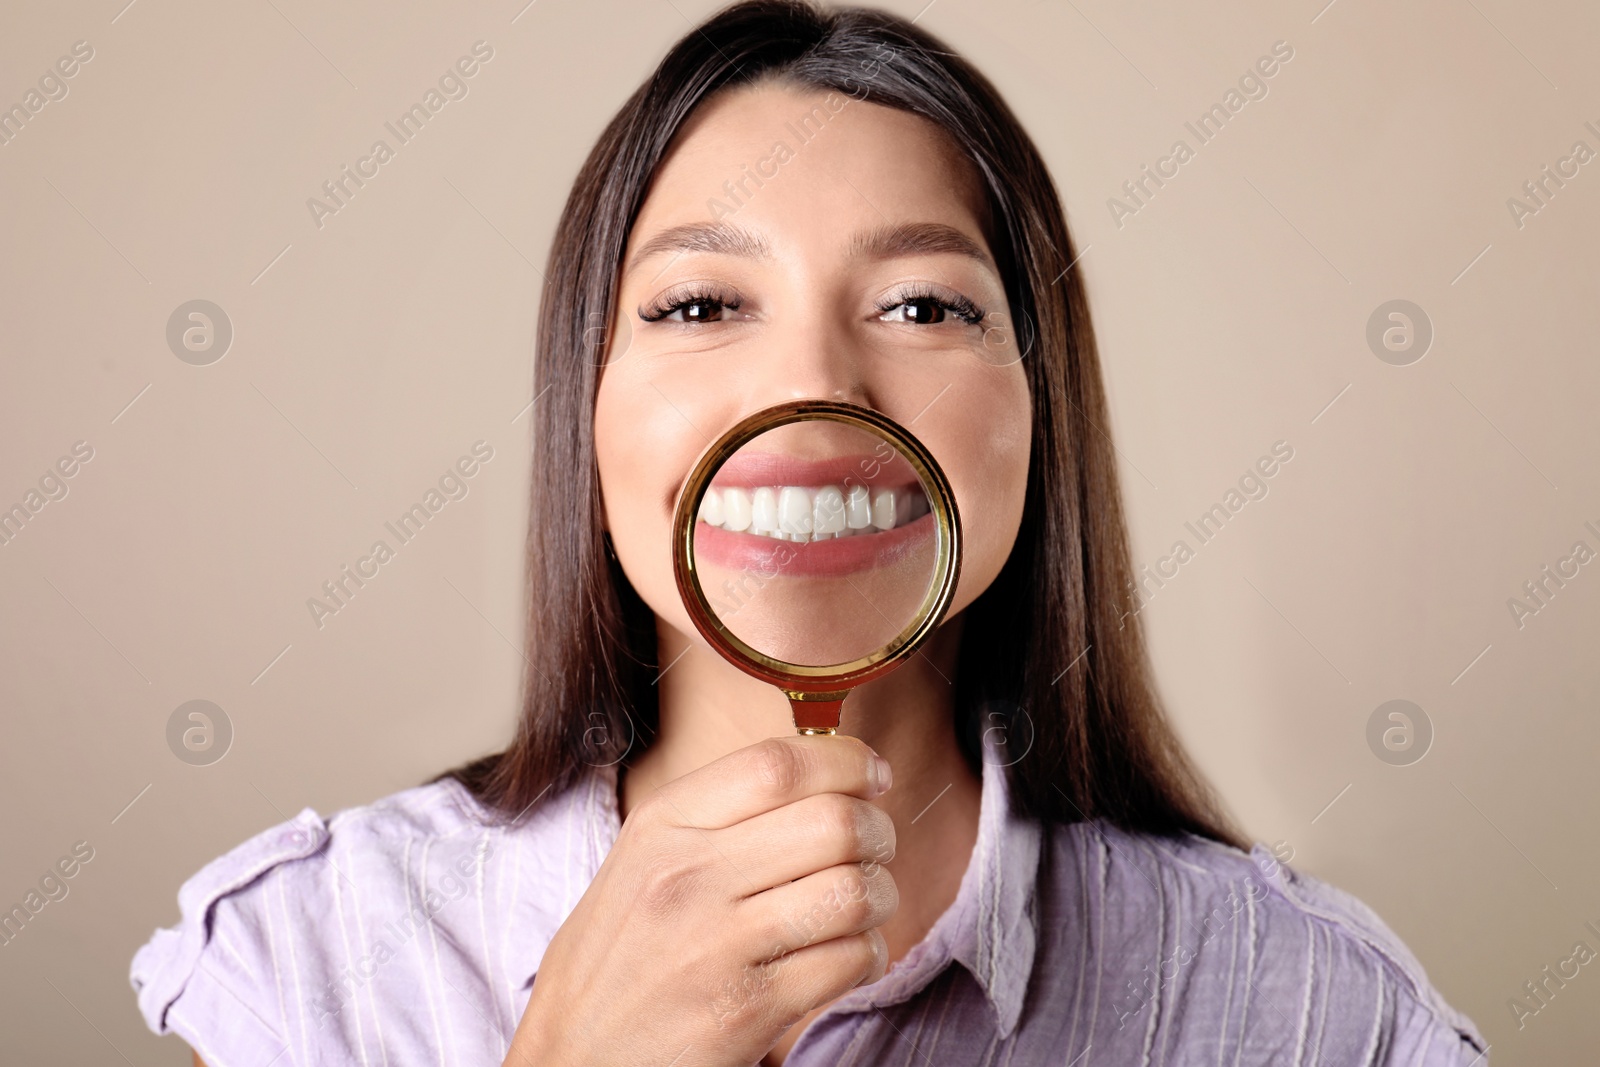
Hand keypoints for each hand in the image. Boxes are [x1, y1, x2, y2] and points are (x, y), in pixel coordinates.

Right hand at [503, 734, 897, 1066]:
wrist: (570, 1060)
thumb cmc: (613, 963)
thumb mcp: (640, 865)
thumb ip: (716, 819)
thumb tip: (818, 778)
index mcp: (661, 826)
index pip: (777, 764)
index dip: (846, 762)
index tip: (872, 777)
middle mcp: (688, 875)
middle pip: (832, 821)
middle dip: (877, 832)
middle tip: (876, 848)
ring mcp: (718, 945)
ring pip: (854, 890)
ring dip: (880, 897)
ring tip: (862, 909)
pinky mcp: (748, 1010)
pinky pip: (850, 961)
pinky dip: (868, 957)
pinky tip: (846, 959)